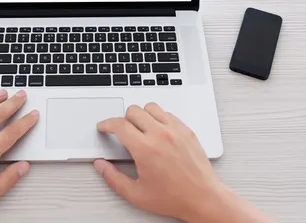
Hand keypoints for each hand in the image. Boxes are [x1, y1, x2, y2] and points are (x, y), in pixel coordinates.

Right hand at [94, 103, 275, 222]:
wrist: (203, 198)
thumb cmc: (174, 197)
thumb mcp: (136, 194)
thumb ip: (113, 178)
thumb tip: (101, 166)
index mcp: (145, 149)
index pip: (119, 124)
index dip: (106, 124)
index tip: (104, 127)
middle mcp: (160, 135)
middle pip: (133, 110)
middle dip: (123, 119)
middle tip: (122, 131)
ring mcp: (175, 130)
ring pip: (151, 107)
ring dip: (142, 115)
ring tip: (140, 128)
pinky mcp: (187, 130)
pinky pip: (168, 113)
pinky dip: (159, 118)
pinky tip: (157, 131)